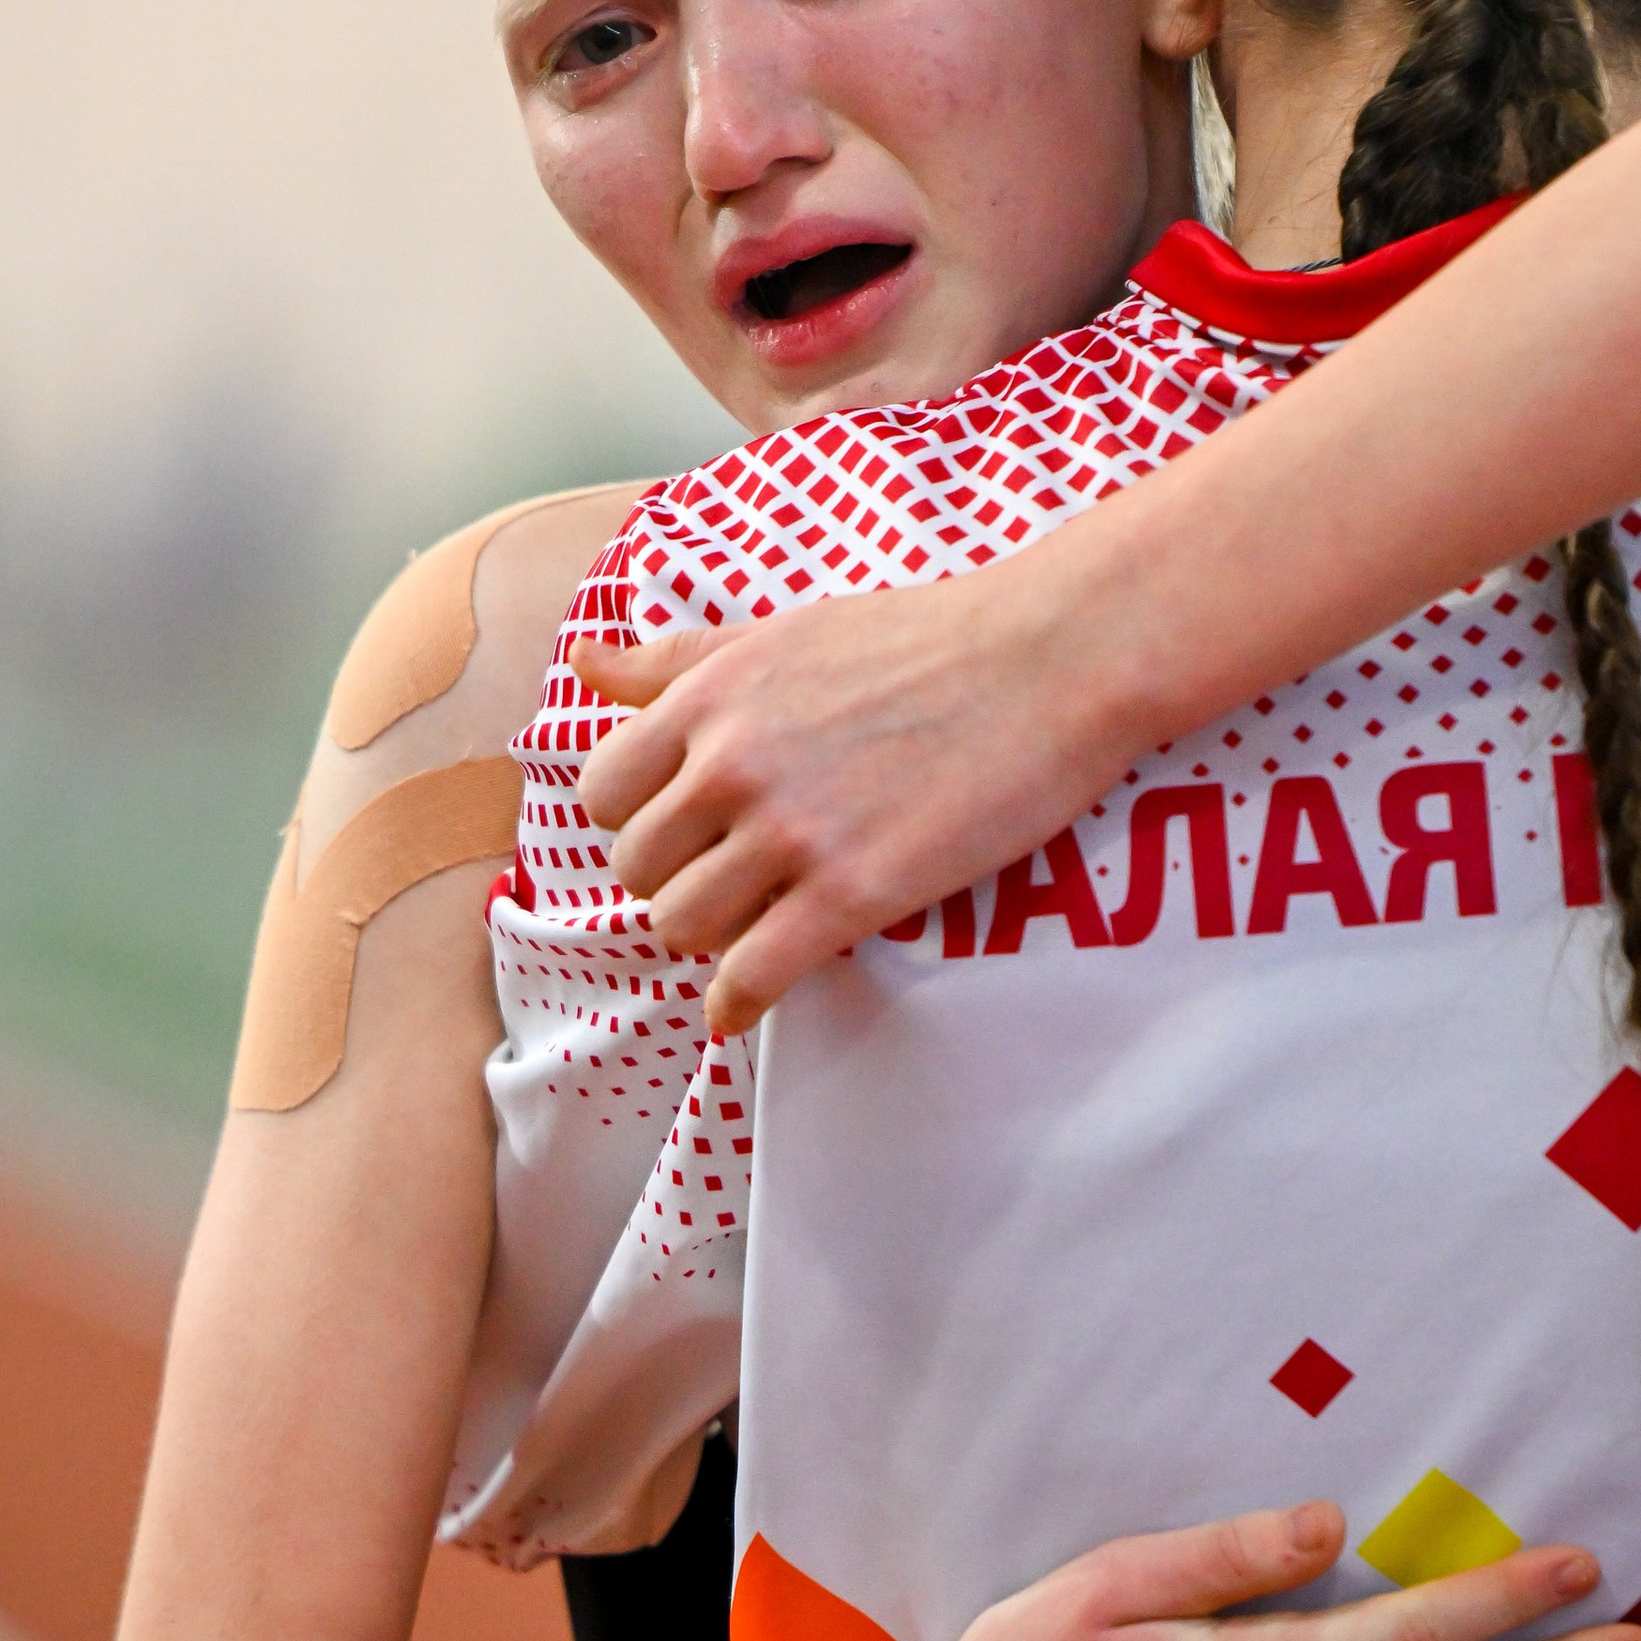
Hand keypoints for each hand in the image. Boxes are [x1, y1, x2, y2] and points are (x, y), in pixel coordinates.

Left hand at [574, 562, 1116, 1030]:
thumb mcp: (786, 630)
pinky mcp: (853, 893)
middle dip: (671, 881)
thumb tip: (589, 662)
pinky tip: (742, 1009)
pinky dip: (735, 1004)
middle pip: (638, 865)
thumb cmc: (928, 636)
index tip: (676, 833)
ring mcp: (791, 832)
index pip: (605, 788)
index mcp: (713, 696)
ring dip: (707, 939)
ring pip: (682, 924)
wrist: (1050, 659)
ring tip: (744, 933)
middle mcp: (733, 764)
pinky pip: (753, 975)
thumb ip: (682, 658)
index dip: (634, 820)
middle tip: (720, 886)